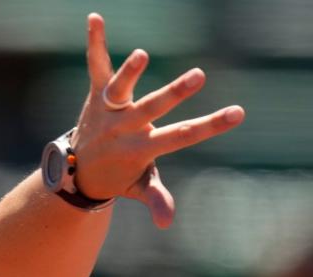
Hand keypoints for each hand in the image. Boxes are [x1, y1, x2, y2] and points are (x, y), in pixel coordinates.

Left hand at [70, 13, 244, 228]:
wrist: (76, 171)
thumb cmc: (118, 175)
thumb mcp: (138, 188)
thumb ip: (155, 199)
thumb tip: (166, 221)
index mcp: (140, 148)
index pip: (178, 137)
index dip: (209, 126)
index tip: (237, 113)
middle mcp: (123, 127)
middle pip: (150, 109)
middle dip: (173, 94)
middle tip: (197, 77)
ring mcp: (108, 109)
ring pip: (118, 90)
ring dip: (129, 73)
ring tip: (142, 56)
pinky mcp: (96, 94)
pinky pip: (96, 66)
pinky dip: (96, 43)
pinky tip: (94, 18)